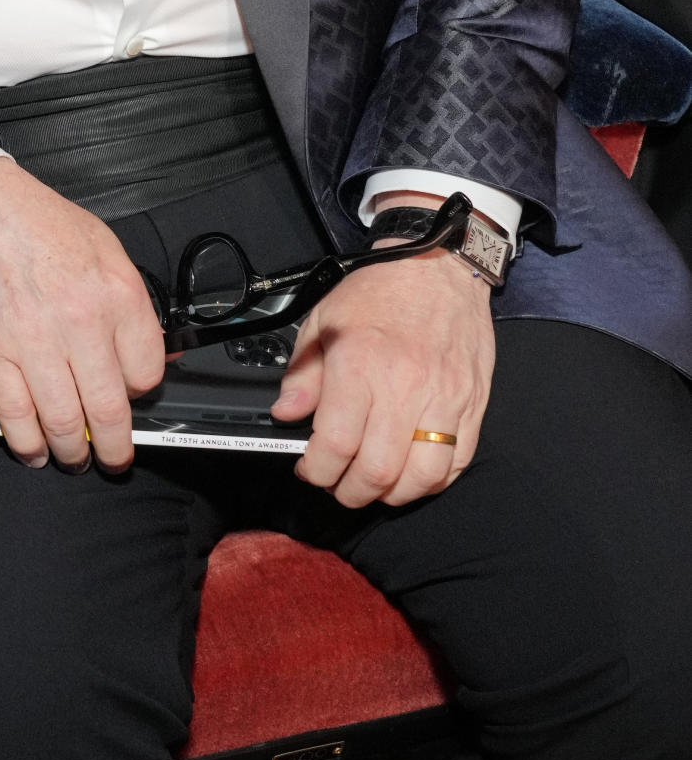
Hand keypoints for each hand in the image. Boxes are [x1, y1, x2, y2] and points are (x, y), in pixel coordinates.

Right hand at [0, 159, 165, 471]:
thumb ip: (130, 300)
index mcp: (115, 293)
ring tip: (76, 457)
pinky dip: (27, 445)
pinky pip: (15, 416)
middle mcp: (80, 321)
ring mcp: (34, 341)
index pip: (147, 370)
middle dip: (116, 447)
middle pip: (108, 409)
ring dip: (73, 452)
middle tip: (116, 457)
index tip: (134, 398)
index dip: (143, 393)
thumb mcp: (105, 247)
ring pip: (63, 422)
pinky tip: (35, 451)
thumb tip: (151, 349)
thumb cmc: (37, 222)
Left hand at [271, 240, 494, 508]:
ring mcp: (444, 398)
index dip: (317, 470)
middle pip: (377, 471)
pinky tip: (412, 473)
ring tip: (375, 483)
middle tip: (339, 484)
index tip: (310, 469)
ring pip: (421, 477)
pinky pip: (458, 462)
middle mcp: (404, 386)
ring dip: (392, 494)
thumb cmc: (379, 290)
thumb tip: (286, 415)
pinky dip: (432, 481)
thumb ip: (302, 373)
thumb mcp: (324, 320)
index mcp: (360, 364)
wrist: (438, 265)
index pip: (336, 444)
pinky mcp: (473, 403)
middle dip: (351, 492)